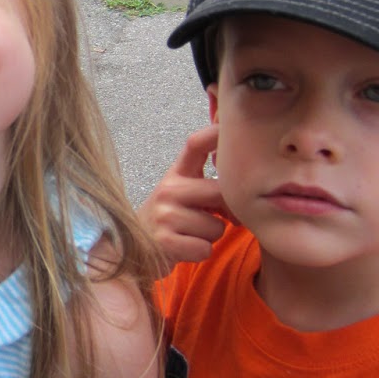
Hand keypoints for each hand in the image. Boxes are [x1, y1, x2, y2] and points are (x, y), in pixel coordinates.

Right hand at [139, 126, 230, 268]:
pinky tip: (185, 248)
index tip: (228, 124)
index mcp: (176, 174)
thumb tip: (246, 185)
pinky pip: (204, 248)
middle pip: (220, 192)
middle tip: (219, 218)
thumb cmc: (170, 219)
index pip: (195, 145)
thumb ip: (207, 184)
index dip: (214, 134)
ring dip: (211, 236)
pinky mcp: (164, 241)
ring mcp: (165, 214)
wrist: (132, 249)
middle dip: (228, 211)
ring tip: (192, 234)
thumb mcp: (182, 194)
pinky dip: (201, 252)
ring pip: (216, 227)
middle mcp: (168, 189)